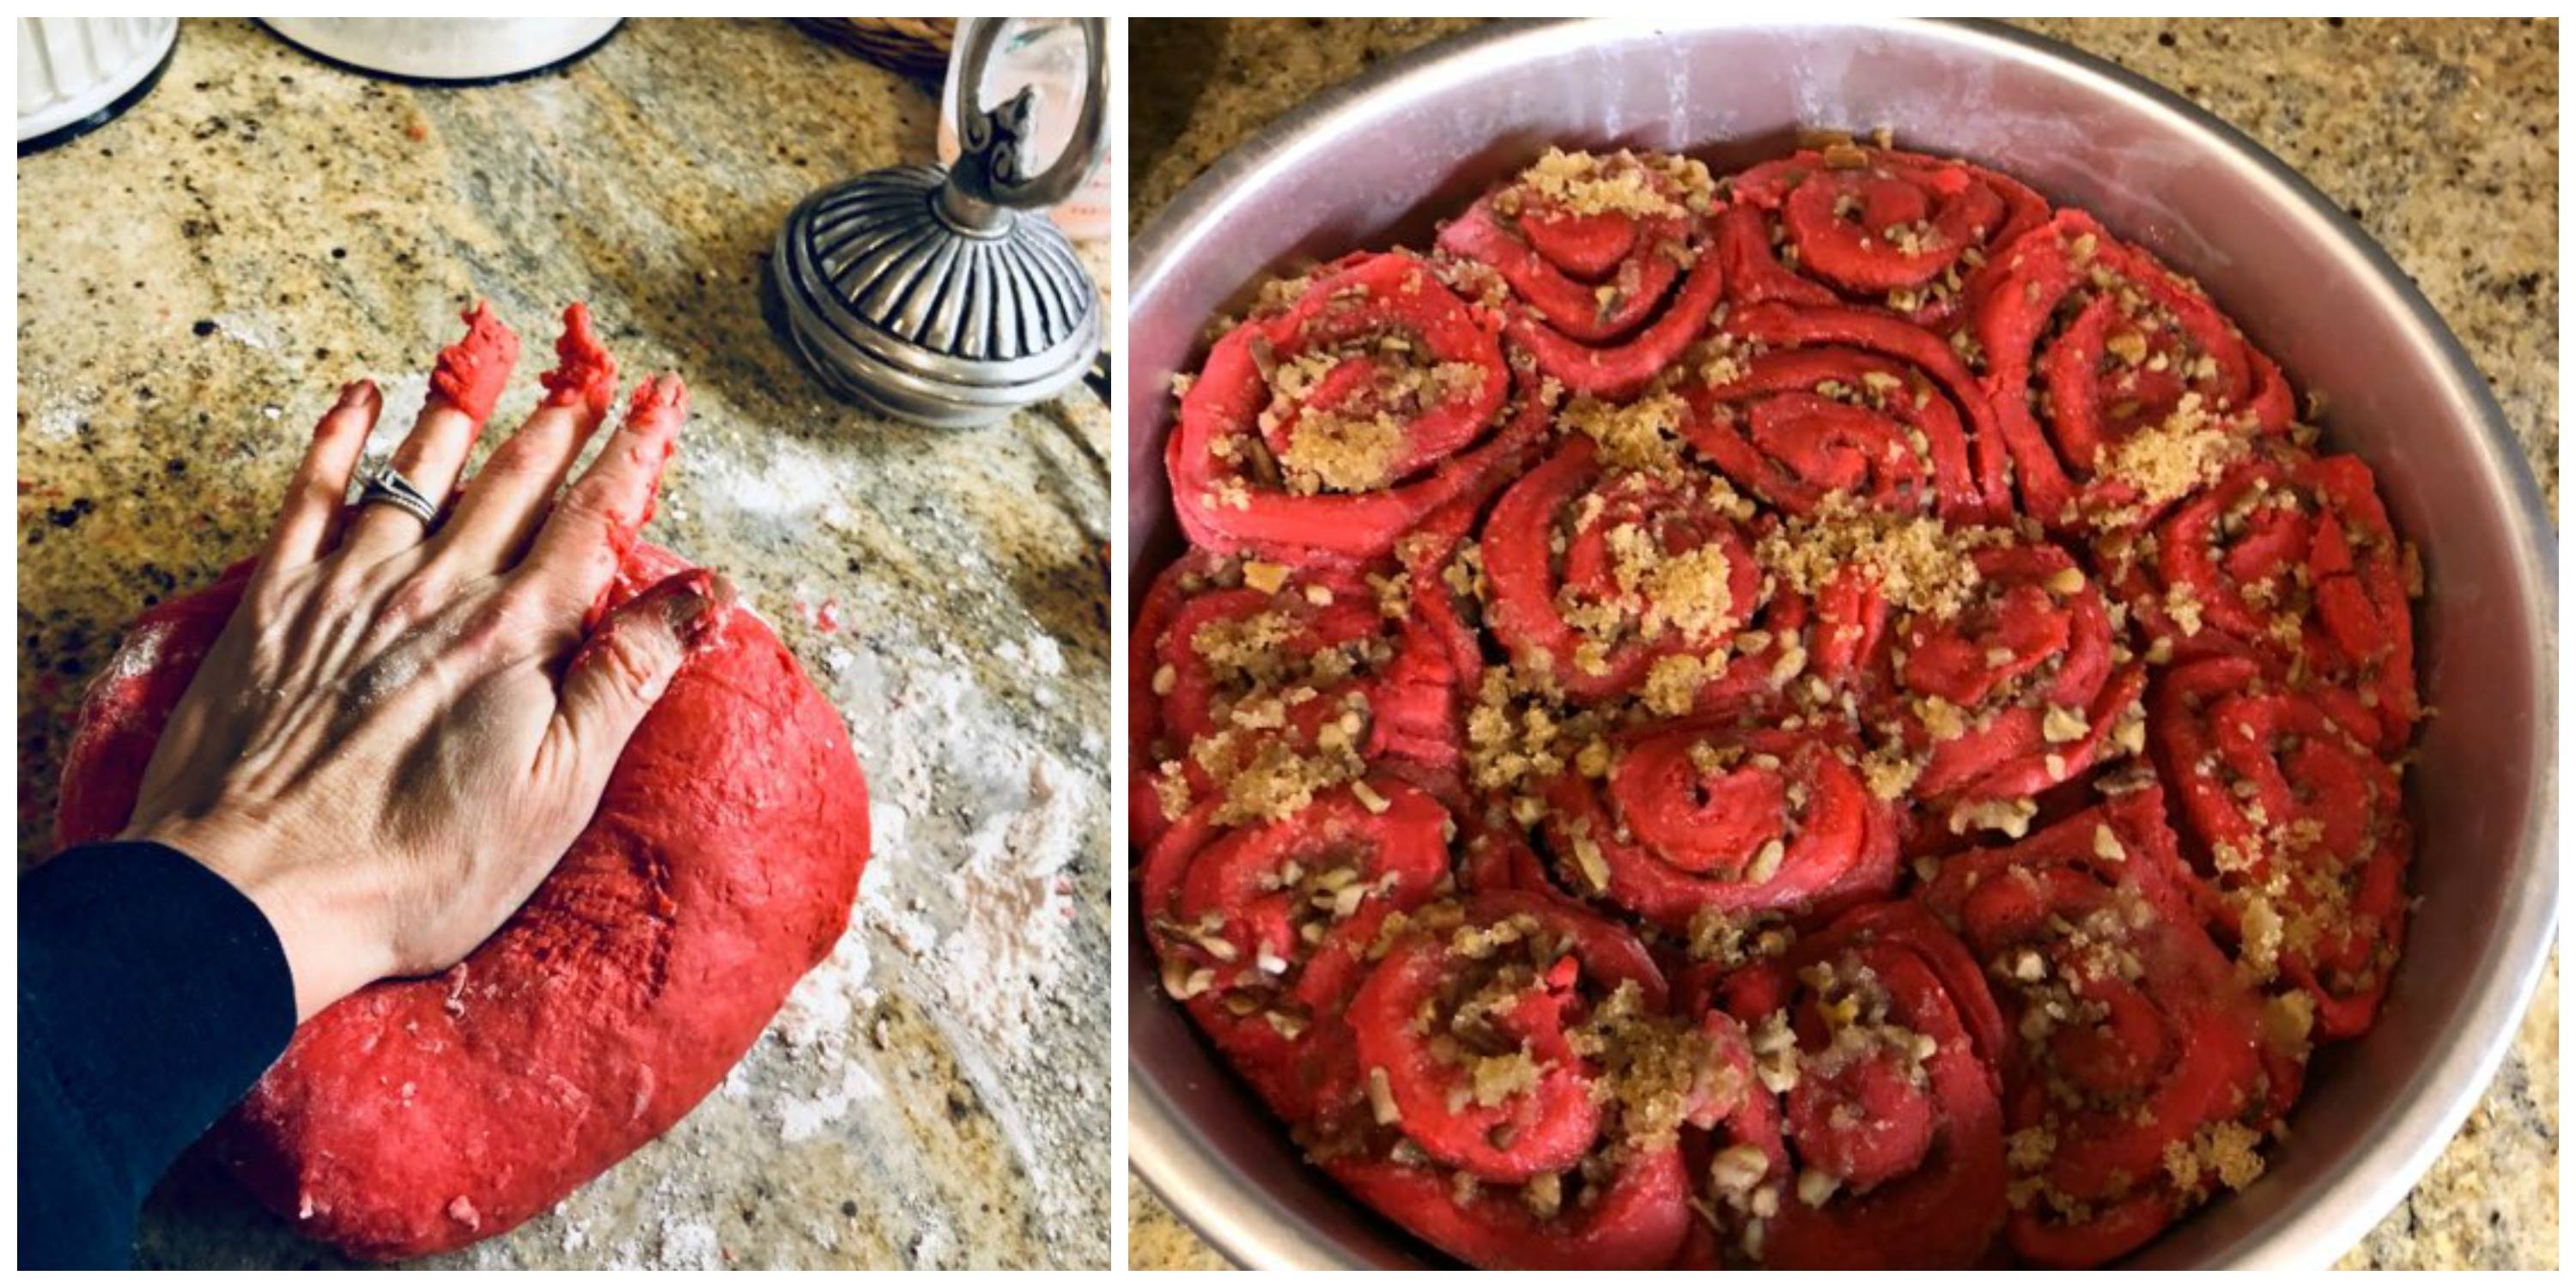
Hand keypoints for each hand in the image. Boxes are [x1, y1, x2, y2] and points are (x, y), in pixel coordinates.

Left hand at [125, 305, 729, 1020]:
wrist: (253, 892)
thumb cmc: (421, 867)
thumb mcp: (559, 789)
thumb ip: (627, 677)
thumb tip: (701, 593)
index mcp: (515, 637)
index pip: (591, 524)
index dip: (632, 459)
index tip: (660, 406)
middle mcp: (438, 592)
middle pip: (512, 485)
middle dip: (560, 425)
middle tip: (590, 376)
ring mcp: (349, 591)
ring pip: (419, 475)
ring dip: (462, 416)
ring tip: (492, 366)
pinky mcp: (275, 606)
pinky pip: (310, 498)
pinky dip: (338, 442)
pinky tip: (360, 401)